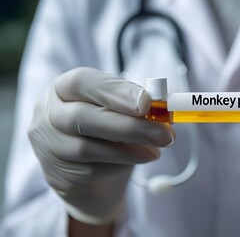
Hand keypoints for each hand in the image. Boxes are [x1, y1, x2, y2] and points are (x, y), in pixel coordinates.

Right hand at [28, 67, 174, 224]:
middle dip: (128, 125)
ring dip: (129, 150)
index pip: (82, 82)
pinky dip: (120, 165)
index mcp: (64, 88)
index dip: (115, 91)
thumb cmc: (110, 134)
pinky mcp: (58, 175)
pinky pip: (92, 171)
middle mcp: (48, 114)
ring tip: (155, 151)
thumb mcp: (124, 112)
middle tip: (164, 134)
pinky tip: (137, 160)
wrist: (95, 179)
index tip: (147, 102)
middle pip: (82, 117)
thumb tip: (168, 105)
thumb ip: (142, 106)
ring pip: (86, 148)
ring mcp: (48, 147)